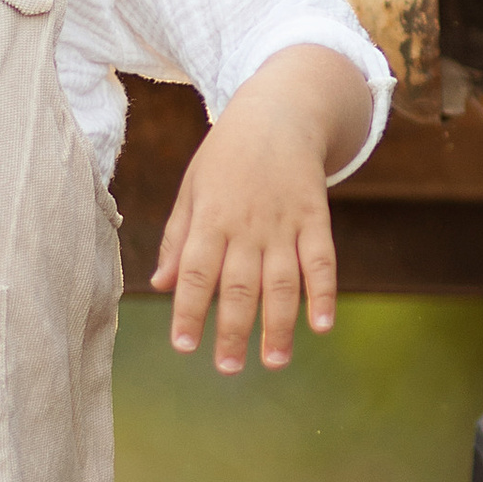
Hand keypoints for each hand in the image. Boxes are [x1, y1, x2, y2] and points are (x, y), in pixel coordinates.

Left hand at [151, 46, 369, 371]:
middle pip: (238, 285)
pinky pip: (321, 260)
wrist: (279, 112)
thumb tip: (159, 285)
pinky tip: (321, 325)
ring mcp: (284, 222)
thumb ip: (176, 238)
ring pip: (281, 281)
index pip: (195, 271)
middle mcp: (247, 224)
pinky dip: (323, 293)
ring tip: (273, 362)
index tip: (184, 345)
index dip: (188, 308)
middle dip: (232, 330)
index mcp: (210, 217)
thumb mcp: (191, 188)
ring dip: (278, 324)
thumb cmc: (226, 156)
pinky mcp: (316, 218)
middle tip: (227, 368)